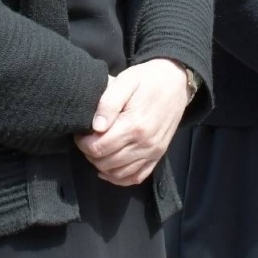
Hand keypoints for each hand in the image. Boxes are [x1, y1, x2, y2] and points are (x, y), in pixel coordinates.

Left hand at [74, 59, 188, 185]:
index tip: (81, 133)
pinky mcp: (158, 156)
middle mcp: (145, 144)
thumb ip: (109, 103)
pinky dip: (120, 178)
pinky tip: (109, 169)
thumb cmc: (147, 80)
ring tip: (97, 150)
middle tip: (87, 140)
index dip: (83, 143)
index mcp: (134, 125)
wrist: (176, 82)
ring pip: (119, 173)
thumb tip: (96, 127)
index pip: (99, 147)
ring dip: (102, 166)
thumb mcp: (126, 81)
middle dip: (90, 154)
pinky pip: (136, 177)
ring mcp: (153, 152)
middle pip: (106, 162)